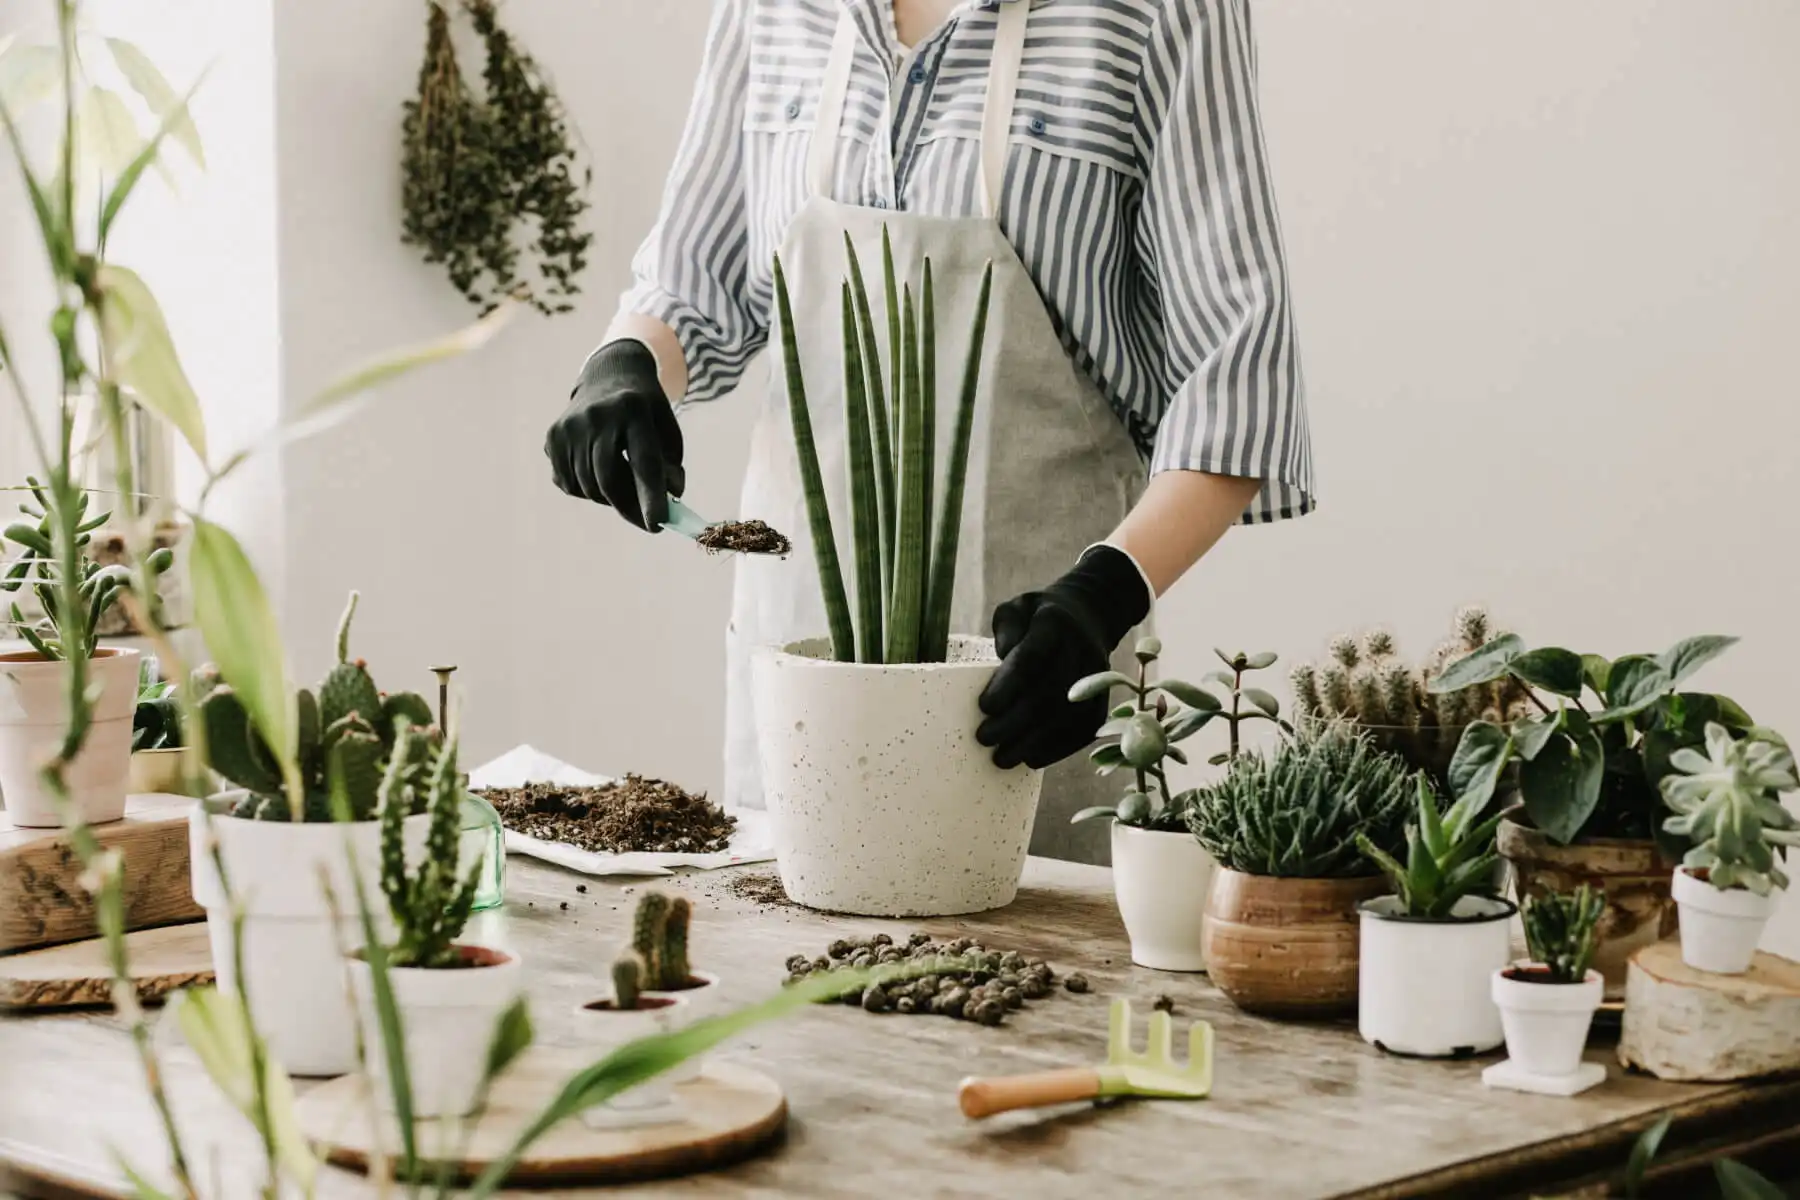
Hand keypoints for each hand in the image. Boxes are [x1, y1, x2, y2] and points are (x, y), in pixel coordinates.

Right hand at [545, 339, 684, 530]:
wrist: (608, 375)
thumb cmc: (645, 411)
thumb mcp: (667, 429)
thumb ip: (671, 466)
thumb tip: (669, 497)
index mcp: (633, 409)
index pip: (643, 461)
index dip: (650, 497)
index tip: (657, 525)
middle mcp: (597, 416)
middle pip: (609, 480)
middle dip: (629, 509)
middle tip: (646, 522)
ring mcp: (570, 426)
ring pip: (588, 487)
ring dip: (609, 499)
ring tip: (624, 486)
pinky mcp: (552, 437)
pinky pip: (568, 483)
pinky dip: (587, 489)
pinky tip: (597, 471)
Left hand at [976, 545, 1151, 769]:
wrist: (1089, 616)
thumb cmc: (1038, 618)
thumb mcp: (1016, 609)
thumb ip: (1006, 630)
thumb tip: (1002, 662)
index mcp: (1055, 623)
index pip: (1032, 657)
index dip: (1009, 685)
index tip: (984, 707)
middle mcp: (1082, 650)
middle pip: (1049, 693)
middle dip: (1014, 722)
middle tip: (984, 738)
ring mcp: (1098, 677)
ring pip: (1066, 717)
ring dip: (1033, 743)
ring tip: (1001, 757)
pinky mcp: (1103, 700)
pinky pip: (1082, 731)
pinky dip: (1056, 750)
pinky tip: (1030, 758)